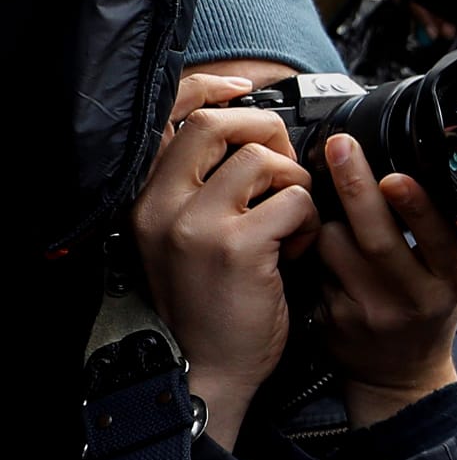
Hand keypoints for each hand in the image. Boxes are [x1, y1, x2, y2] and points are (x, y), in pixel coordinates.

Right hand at [130, 75, 322, 449]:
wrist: (206, 372)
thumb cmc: (209, 302)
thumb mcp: (188, 237)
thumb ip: (205, 186)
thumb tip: (255, 131)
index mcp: (146, 200)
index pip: (168, 117)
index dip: (209, 89)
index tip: (243, 88)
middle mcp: (160, 207)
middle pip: (219, 124)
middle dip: (266, 134)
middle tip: (284, 171)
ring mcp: (195, 226)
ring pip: (263, 160)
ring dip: (294, 186)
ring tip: (288, 225)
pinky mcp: (235, 246)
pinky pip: (294, 199)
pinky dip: (307, 221)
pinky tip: (294, 251)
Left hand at [313, 136, 456, 428]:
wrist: (399, 374)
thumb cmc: (432, 308)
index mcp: (451, 278)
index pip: (438, 238)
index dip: (416, 207)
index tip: (395, 176)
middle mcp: (413, 297)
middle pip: (377, 238)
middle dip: (355, 185)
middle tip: (340, 146)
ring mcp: (369, 312)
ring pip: (335, 248)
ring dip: (329, 217)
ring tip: (334, 207)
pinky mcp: (331, 322)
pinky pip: (315, 268)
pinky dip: (314, 247)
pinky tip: (320, 245)